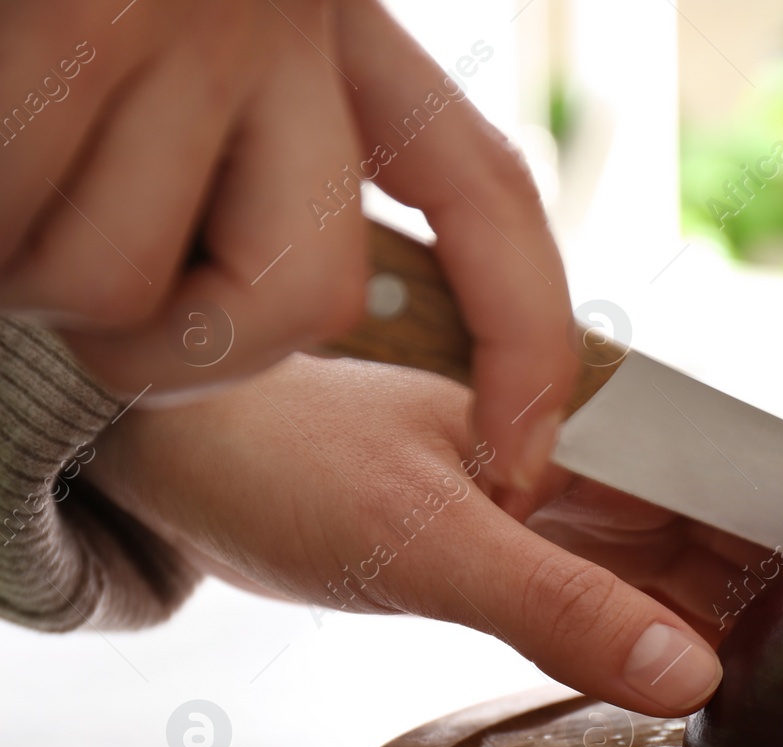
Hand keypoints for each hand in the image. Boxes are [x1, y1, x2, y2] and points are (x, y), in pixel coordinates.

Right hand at [0, 0, 572, 488]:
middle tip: (81, 276)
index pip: (490, 201)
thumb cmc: (65, 7)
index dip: (527, 343)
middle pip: (304, 301)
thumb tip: (305, 315)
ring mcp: (186, 21)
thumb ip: (266, 160)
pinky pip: (22, 233)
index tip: (521, 461)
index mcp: (336, 27)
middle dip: (179, 351)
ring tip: (12, 169)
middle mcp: (286, 22)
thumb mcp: (203, 47)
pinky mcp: (76, 21)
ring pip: (126, 288)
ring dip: (34, 274)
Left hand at [87, 355, 760, 715]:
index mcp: (592, 422)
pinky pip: (609, 597)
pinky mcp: (514, 553)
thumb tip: (695, 675)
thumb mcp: (430, 540)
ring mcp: (553, 510)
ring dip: (735, 620)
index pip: (744, 476)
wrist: (179, 456)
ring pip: (673, 569)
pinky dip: (654, 637)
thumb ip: (562, 605)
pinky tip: (695, 676)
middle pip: (724, 530)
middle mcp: (588, 463)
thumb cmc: (289, 462)